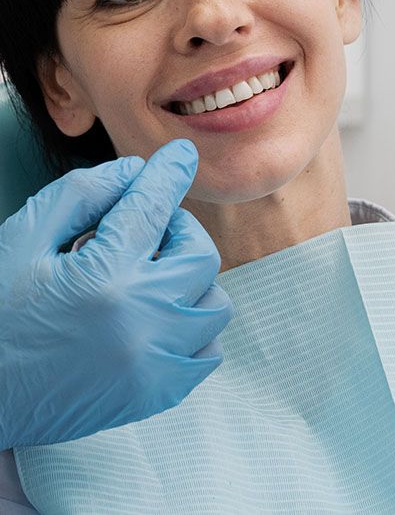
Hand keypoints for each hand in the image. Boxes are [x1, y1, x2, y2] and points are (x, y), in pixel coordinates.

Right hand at [0, 139, 230, 449]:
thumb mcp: (23, 241)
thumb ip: (81, 196)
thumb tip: (134, 171)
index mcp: (104, 278)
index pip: (152, 209)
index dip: (168, 174)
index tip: (180, 156)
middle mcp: (143, 322)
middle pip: (200, 255)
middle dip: (180, 231)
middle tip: (150, 231)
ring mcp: (156, 364)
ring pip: (214, 303)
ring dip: (192, 279)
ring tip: (153, 276)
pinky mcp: (158, 394)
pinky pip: (208, 350)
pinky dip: (195, 325)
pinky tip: (161, 316)